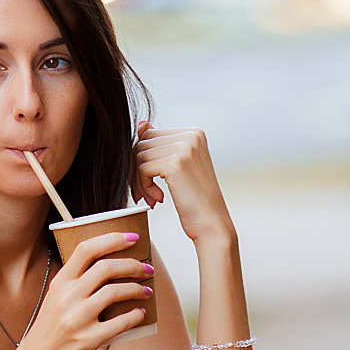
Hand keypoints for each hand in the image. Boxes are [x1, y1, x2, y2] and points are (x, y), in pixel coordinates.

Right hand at [10, 231, 151, 349]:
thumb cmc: (48, 334)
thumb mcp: (55, 301)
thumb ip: (75, 284)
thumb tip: (108, 268)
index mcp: (59, 283)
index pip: (86, 249)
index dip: (112, 239)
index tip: (132, 237)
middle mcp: (67, 297)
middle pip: (106, 267)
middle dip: (133, 265)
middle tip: (146, 268)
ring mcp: (77, 318)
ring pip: (114, 291)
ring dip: (136, 289)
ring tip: (146, 291)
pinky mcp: (87, 340)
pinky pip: (119, 322)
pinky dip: (134, 316)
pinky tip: (140, 314)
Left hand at [134, 124, 235, 247]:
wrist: (212, 225)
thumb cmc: (195, 201)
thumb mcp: (178, 168)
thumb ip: (160, 145)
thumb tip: (142, 124)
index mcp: (193, 133)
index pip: (150, 136)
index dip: (142, 161)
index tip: (147, 184)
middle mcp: (190, 135)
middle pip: (142, 144)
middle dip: (137, 171)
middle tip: (145, 194)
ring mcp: (184, 147)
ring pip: (139, 156)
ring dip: (139, 181)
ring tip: (152, 198)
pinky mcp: (175, 163)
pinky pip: (142, 168)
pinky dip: (143, 186)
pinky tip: (157, 199)